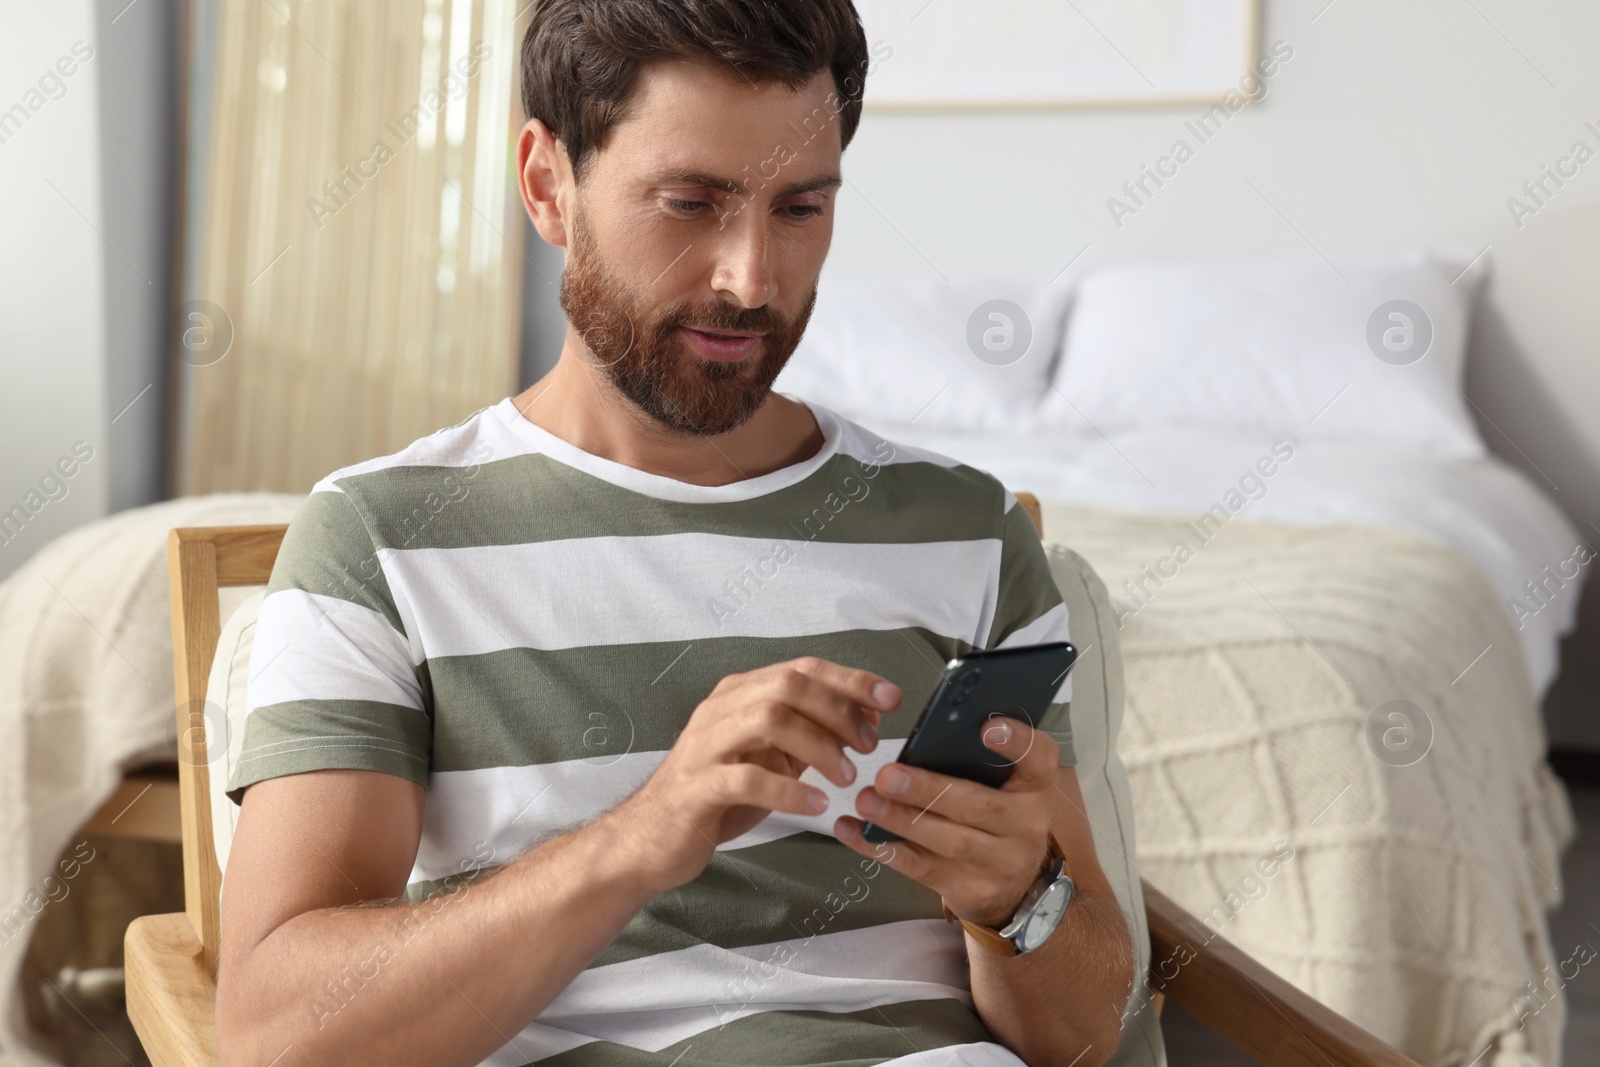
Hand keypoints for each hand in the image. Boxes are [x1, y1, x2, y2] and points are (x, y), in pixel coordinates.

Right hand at [612, 657, 900, 893]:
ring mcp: (704, 747)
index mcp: (738, 695)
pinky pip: (746, 778)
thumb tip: (865, 715)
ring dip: (819, 746)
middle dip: (838, 710)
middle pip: (788, 686)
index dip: (850, 680)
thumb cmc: (716, 796)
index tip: (890, 698)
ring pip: (768, 719)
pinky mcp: (695, 787)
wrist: (650, 839)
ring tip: (846, 777)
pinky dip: (789, 790)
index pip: (802, 668)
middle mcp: (719, 711)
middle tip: (867, 746)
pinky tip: (815, 806)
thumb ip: (810, 734)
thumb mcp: (771, 758)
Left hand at [833, 716, 1057, 928]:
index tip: (986, 728)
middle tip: (888, 775)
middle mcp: (1025, 825)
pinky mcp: (970, 890)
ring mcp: (999, 863)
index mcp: (1033, 787)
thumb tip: (922, 735)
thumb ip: (974, 762)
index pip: (1040, 758)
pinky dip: (881, 846)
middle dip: (929, 790)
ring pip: (948, 841)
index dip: (1017, 742)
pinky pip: (919, 867)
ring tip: (867, 802)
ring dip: (902, 820)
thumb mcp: (1003, 787)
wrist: (1016, 888)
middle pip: (979, 806)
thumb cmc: (997, 819)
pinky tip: (852, 829)